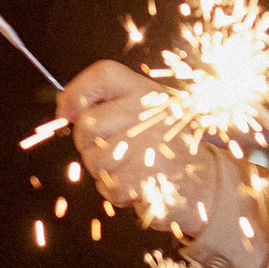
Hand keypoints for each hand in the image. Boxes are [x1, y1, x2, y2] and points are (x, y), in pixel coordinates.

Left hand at [58, 60, 190, 208]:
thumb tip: (64, 110)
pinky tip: (139, 185)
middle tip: (117, 150)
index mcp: (147, 93)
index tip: (66, 110)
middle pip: (87, 126)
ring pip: (94, 162)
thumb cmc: (164, 147)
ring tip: (133, 168)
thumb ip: (107, 105)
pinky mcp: (148, 179)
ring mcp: (150, 146)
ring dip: (105, 173)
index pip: (103, 75)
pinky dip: (118, 193)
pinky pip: (109, 188)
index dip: (76, 92)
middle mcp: (150, 113)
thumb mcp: (143, 114)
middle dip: (90, 146)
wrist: (204, 182)